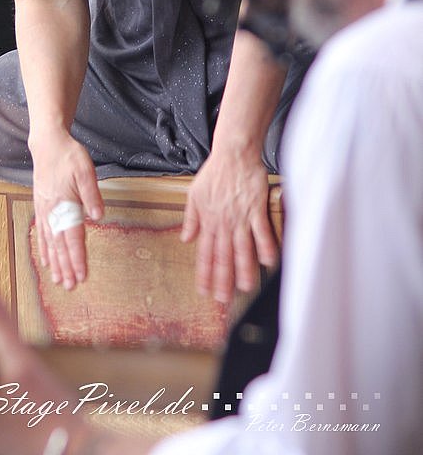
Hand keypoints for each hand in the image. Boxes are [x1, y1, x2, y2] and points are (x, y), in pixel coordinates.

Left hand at [0, 284, 149, 454]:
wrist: (77, 452)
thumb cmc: (48, 412)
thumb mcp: (23, 362)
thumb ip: (0, 327)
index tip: (9, 352)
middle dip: (0, 366)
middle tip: (26, 369)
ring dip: (9, 384)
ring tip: (33, 388)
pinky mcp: (3, 446)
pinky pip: (3, 413)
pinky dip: (16, 403)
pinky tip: (36, 403)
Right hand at [31, 130, 103, 289]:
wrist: (48, 144)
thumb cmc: (69, 156)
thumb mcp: (85, 170)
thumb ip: (92, 194)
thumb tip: (98, 216)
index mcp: (65, 203)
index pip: (72, 236)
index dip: (77, 257)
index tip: (82, 276)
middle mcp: (52, 210)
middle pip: (60, 244)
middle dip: (66, 267)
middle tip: (71, 287)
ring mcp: (44, 210)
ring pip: (49, 242)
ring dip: (55, 263)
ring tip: (58, 281)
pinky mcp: (40, 207)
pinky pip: (40, 233)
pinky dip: (43, 249)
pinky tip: (46, 260)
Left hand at [180, 148, 277, 303]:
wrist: (233, 154)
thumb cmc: (215, 172)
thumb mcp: (194, 194)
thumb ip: (190, 218)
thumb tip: (185, 238)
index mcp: (208, 220)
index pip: (204, 253)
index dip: (204, 273)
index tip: (204, 291)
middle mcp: (223, 222)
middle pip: (223, 256)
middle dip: (223, 280)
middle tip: (224, 300)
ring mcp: (240, 217)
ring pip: (241, 249)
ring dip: (244, 270)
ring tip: (246, 289)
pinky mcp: (255, 208)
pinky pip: (261, 232)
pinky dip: (265, 248)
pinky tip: (268, 263)